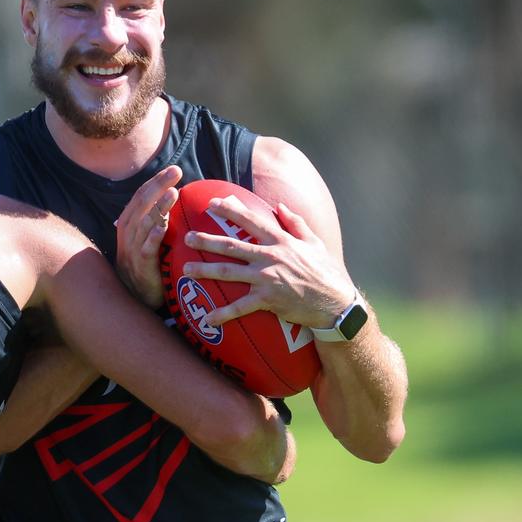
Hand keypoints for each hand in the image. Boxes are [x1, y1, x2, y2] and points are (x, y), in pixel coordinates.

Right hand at [115, 165, 181, 307]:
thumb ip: (159, 222)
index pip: (142, 196)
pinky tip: (164, 227)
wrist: (135, 300)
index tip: (174, 170)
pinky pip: (145, 250)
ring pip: (144, 224)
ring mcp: (132, 250)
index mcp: (130, 224)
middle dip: (158, 186)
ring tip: (173, 193)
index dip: (156, 182)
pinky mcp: (140, 267)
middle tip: (176, 172)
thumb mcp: (150, 240)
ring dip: (158, 208)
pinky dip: (153, 237)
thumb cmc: (148, 266)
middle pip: (142, 204)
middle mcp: (128, 234)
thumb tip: (180, 202)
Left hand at [183, 196, 355, 328]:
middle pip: (232, 245)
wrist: (335, 303)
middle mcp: (271, 256)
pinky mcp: (268, 300)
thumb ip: (296, 223)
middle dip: (207, 240)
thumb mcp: (315, 243)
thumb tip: (280, 206)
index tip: (212, 202)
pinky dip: (222, 314)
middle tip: (186, 237)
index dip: (230, 210)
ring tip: (186, 270)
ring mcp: (267, 278)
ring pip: (229, 272)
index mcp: (281, 240)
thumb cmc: (326, 273)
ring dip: (205, 270)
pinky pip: (240, 307)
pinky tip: (207, 318)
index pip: (251, 220)